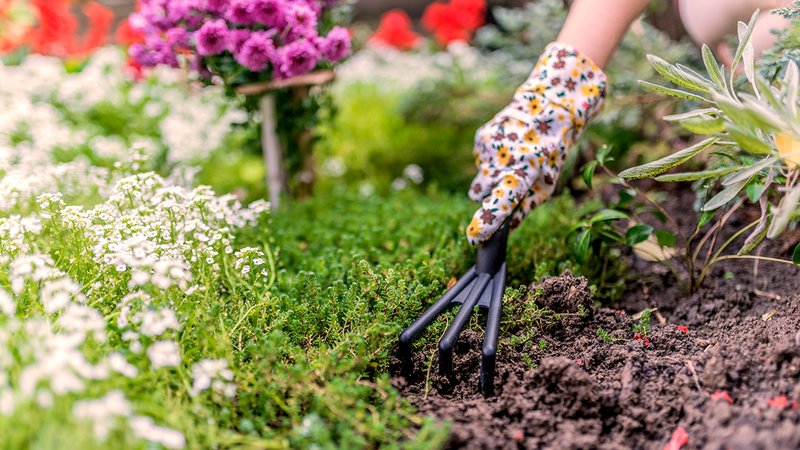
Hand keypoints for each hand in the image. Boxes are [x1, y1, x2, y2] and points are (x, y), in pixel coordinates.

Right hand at [466, 42, 606, 243]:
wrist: (547, 106)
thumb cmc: (551, 151)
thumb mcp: (548, 182)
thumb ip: (527, 206)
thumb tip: (510, 227)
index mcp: (524, 172)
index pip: (501, 202)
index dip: (487, 223)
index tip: (474, 237)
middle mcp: (503, 160)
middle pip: (479, 194)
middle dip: (488, 194)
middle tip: (508, 182)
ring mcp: (489, 148)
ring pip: (478, 177)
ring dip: (490, 177)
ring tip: (511, 161)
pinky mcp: (481, 138)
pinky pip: (479, 161)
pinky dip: (490, 160)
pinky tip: (507, 148)